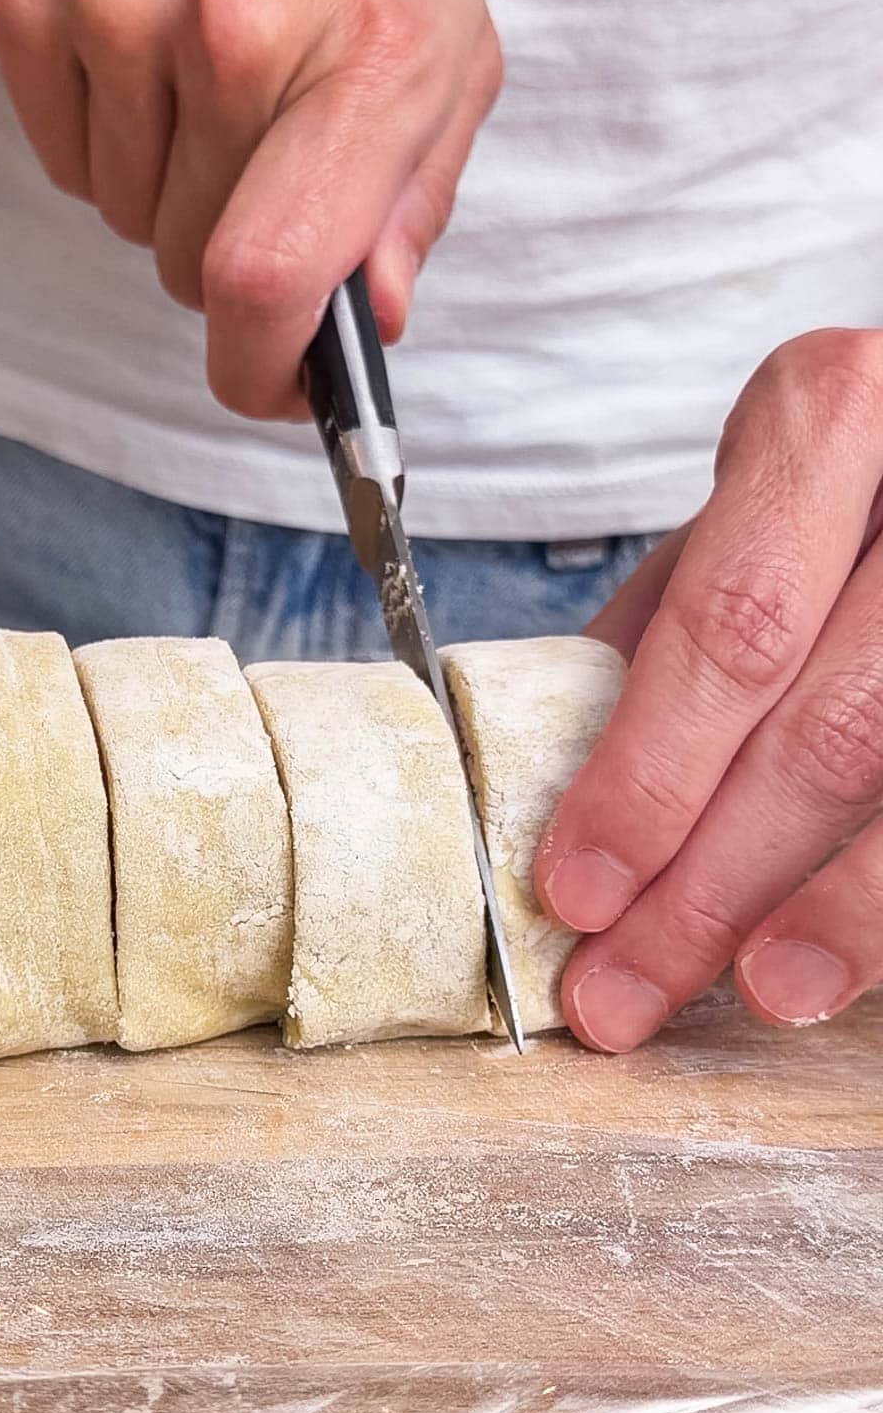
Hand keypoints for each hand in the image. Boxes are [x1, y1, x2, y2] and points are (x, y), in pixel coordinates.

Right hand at [0, 0, 500, 417]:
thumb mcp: (442, 54)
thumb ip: (414, 206)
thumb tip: (369, 324)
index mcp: (365, 53)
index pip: (270, 274)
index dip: (257, 370)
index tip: (269, 387)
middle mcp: (236, 22)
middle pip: (190, 267)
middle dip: (225, 255)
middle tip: (260, 164)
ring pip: (123, 220)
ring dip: (165, 193)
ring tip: (208, 91)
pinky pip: (63, 163)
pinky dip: (105, 144)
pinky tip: (150, 64)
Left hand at [534, 329, 882, 1049]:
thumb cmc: (855, 467)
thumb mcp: (749, 500)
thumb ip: (666, 620)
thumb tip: (559, 779)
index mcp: (833, 420)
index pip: (730, 630)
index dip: (648, 777)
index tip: (575, 886)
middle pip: (828, 731)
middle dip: (712, 883)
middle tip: (624, 985)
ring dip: (832, 912)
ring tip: (757, 992)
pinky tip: (842, 952)